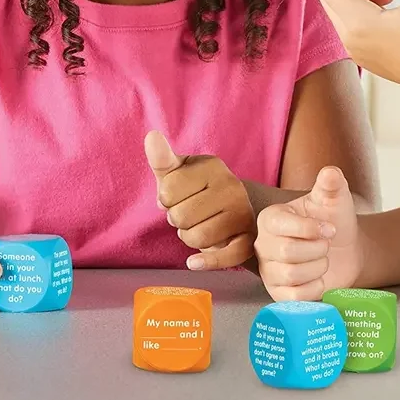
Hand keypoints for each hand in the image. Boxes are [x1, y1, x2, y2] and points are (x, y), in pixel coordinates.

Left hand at [145, 130, 255, 270]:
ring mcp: (243, 213)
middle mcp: (232, 186)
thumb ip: (161, 159)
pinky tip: (195, 262)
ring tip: (201, 227)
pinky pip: (223, 258)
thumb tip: (151, 136)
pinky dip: (205, 263)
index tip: (180, 196)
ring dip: (190, 239)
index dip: (166, 200)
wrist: (234, 212)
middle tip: (191, 214)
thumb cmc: (196, 192)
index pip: (167, 191)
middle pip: (179, 217)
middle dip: (178, 221)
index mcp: (212, 166)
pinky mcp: (248, 240)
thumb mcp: (177, 174)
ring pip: (196, 239)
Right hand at [255, 166, 361, 300]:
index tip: (330, 228)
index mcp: (271, 218)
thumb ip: (331, 183)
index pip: (283, 224)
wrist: (344, 250)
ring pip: (291, 275)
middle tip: (326, 245)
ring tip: (322, 260)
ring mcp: (268, 271)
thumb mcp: (334, 199)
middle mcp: (263, 244)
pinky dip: (315, 288)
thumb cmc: (333, 220)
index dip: (311, 229)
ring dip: (318, 268)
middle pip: (287, 251)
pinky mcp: (278, 294)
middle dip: (317, 249)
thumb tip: (331, 172)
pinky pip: (295, 297)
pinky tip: (319, 278)